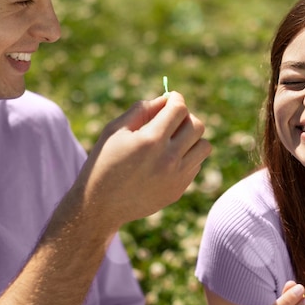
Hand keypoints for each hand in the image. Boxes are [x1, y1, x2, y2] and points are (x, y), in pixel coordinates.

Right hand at [75, 91, 210, 228]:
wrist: (100, 205)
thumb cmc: (104, 162)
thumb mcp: (115, 130)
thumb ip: (141, 110)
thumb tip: (165, 100)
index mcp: (150, 140)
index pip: (179, 109)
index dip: (176, 99)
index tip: (171, 99)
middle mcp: (168, 159)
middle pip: (197, 125)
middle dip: (185, 117)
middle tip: (171, 119)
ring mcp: (176, 177)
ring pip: (204, 146)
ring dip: (192, 138)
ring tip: (174, 140)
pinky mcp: (179, 190)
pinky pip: (196, 165)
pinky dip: (187, 157)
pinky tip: (167, 160)